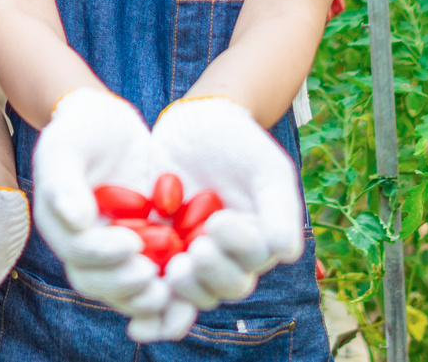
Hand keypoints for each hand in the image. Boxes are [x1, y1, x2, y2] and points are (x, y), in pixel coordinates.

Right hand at [31, 89, 171, 318]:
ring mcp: (109, 251)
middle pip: (95, 280)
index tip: (132, 244)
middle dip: (122, 284)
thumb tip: (75, 222)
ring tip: (168, 293)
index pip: (77, 251)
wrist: (105, 124)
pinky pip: (146, 279)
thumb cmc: (80, 130)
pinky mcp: (138, 249)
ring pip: (119, 289)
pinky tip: (183, 288)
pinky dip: (162, 289)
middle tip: (153, 277)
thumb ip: (64, 182)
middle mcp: (81, 245)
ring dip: (141, 297)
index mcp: (60, 223)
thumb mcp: (65, 146)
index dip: (102, 253)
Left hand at [153, 96, 304, 310]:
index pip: (255, 257)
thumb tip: (285, 253)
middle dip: (214, 273)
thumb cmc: (237, 143)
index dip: (239, 246)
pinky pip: (159, 286)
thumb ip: (278, 208)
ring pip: (196, 292)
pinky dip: (152, 298)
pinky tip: (141, 301)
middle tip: (197, 251)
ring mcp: (194, 259)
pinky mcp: (159, 256)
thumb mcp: (264, 167)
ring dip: (187, 288)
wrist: (193, 125)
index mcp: (259, 240)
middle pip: (228, 285)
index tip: (218, 221)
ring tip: (174, 269)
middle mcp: (230, 258)